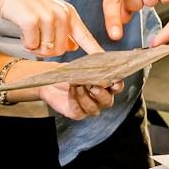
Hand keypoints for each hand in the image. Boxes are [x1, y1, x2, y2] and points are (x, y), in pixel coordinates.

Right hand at [0, 0, 101, 56]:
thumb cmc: (26, 3)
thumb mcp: (49, 12)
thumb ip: (63, 30)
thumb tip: (74, 47)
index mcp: (68, 13)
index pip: (85, 36)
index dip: (94, 50)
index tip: (105, 62)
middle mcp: (62, 14)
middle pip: (61, 51)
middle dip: (47, 50)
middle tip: (36, 38)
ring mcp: (48, 17)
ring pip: (47, 51)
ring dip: (34, 46)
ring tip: (28, 32)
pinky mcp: (33, 21)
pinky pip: (32, 47)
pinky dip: (25, 44)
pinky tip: (22, 30)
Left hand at [0, 58, 121, 121]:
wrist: (52, 81)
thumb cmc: (70, 72)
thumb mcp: (83, 63)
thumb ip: (93, 59)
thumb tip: (100, 54)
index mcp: (106, 86)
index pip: (117, 88)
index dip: (117, 85)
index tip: (112, 81)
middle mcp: (100, 99)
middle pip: (108, 101)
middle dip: (101, 94)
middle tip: (93, 86)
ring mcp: (89, 107)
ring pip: (93, 108)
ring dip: (85, 96)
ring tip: (77, 84)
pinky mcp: (77, 113)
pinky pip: (79, 111)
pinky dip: (75, 100)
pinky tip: (71, 90)